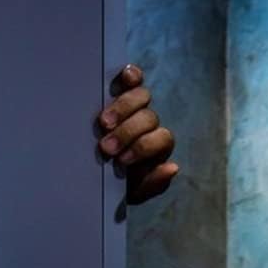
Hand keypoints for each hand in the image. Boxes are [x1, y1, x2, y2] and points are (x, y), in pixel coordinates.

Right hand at [98, 64, 177, 204]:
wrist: (94, 175)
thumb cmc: (118, 183)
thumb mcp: (135, 191)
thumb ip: (154, 183)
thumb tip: (173, 167)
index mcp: (158, 147)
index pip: (162, 139)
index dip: (143, 148)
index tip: (122, 161)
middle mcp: (150, 125)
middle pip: (149, 118)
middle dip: (128, 133)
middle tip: (107, 147)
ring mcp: (136, 106)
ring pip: (142, 97)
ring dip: (123, 108)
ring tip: (103, 123)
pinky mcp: (120, 91)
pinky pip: (132, 78)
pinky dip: (131, 76)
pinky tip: (125, 77)